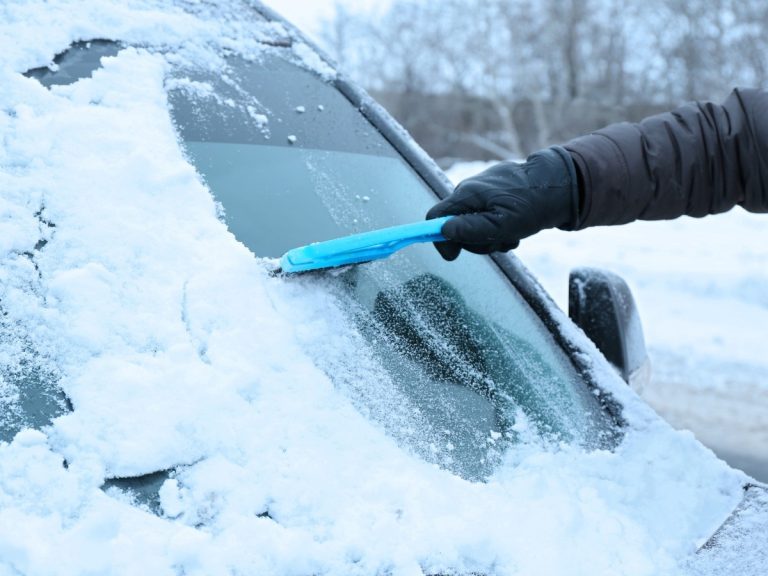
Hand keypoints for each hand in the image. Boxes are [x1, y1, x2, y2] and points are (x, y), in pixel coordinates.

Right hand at [426, 146, 577, 260]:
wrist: (559, 187)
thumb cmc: (532, 206)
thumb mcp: (502, 225)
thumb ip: (471, 229)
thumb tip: (444, 231)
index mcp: (467, 195)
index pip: (435, 217)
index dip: (437, 238)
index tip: (452, 256)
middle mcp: (470, 191)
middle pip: (455, 226)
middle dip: (474, 241)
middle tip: (498, 243)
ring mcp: (482, 192)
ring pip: (472, 225)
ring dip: (489, 237)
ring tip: (511, 236)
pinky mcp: (493, 195)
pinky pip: (486, 218)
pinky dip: (497, 229)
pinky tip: (515, 229)